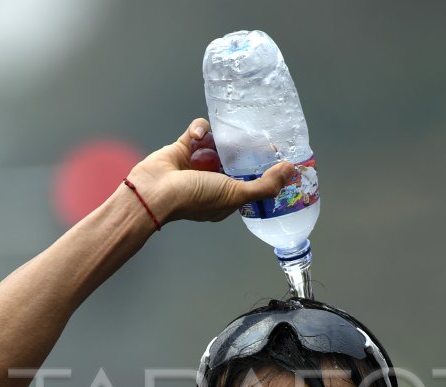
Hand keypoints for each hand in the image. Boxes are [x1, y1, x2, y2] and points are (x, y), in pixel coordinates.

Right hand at [126, 118, 295, 224]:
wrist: (154, 191)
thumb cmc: (193, 198)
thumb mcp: (235, 194)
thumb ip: (264, 185)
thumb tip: (291, 170)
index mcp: (226, 197)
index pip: (251, 180)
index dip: (264, 169)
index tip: (277, 154)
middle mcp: (213, 181)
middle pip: (236, 159)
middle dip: (245, 148)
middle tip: (257, 135)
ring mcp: (197, 164)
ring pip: (218, 143)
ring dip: (221, 136)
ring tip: (227, 131)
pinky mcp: (183, 148)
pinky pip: (197, 132)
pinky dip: (199, 129)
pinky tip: (198, 134)